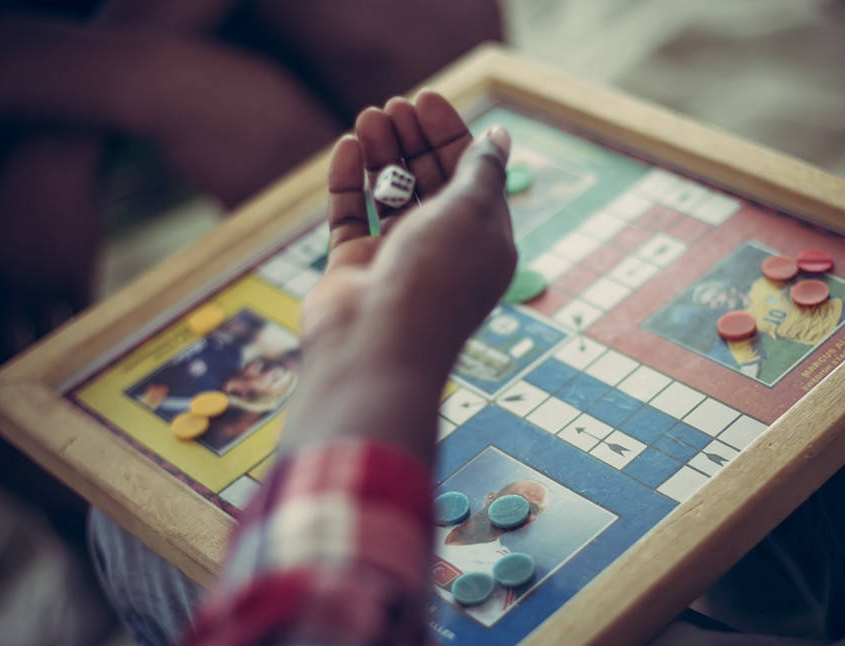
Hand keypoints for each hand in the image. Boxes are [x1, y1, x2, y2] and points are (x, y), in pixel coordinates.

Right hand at [281, 91, 514, 460]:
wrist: (378, 346)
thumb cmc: (436, 278)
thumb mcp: (472, 211)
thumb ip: (482, 170)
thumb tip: (499, 136)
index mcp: (484, 242)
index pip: (471, 175)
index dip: (451, 134)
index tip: (426, 99)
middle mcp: (442, 250)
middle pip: (430, 181)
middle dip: (414, 140)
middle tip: (394, 105)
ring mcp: (396, 260)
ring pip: (389, 194)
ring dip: (381, 153)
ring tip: (367, 117)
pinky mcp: (354, 268)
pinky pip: (351, 216)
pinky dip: (348, 181)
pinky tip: (345, 148)